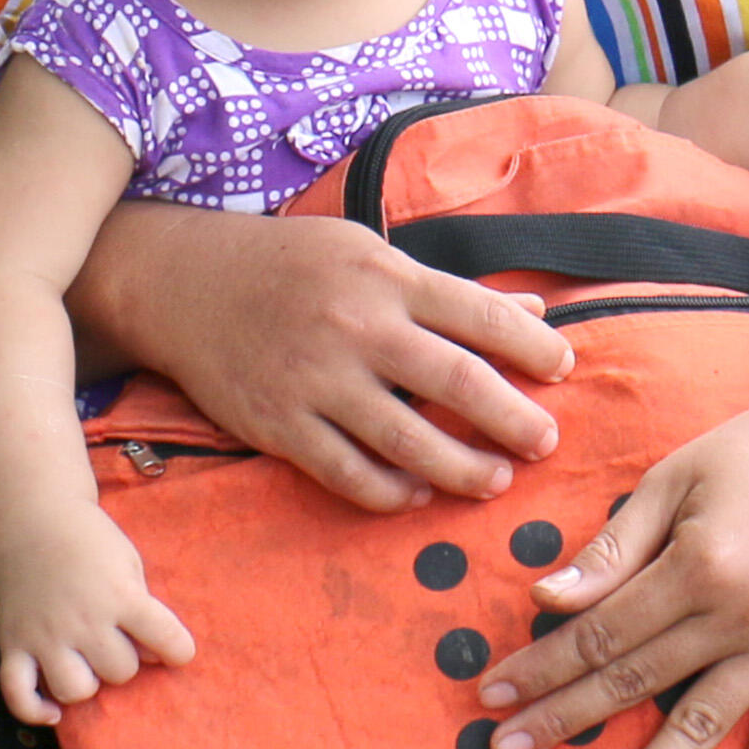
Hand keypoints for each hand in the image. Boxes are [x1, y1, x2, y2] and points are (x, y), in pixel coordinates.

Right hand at [0, 519, 194, 723]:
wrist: (33, 520)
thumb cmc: (89, 541)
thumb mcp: (129, 563)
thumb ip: (143, 607)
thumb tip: (154, 657)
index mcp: (119, 595)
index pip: (166, 640)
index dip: (179, 651)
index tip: (175, 650)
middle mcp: (83, 620)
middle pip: (120, 671)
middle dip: (124, 659)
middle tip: (115, 638)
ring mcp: (45, 635)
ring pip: (76, 690)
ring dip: (87, 681)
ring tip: (86, 663)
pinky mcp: (13, 644)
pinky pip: (18, 694)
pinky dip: (34, 710)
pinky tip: (54, 712)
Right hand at [85, 200, 573, 509]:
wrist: (185, 281)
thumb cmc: (289, 262)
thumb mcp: (367, 251)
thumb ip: (446, 288)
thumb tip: (530, 307)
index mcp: (387, 277)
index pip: (481, 316)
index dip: (533, 347)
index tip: (563, 369)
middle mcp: (358, 328)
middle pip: (457, 383)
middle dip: (513, 419)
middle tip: (546, 442)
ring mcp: (318, 380)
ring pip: (408, 440)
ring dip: (462, 468)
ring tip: (494, 481)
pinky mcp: (280, 424)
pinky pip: (348, 473)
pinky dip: (390, 492)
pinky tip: (417, 496)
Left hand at [474, 371, 748, 748]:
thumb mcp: (674, 478)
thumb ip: (613, 546)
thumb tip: (547, 599)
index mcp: (699, 563)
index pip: (602, 632)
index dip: (543, 665)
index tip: (493, 695)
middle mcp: (742, 613)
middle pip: (637, 682)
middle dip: (565, 720)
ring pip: (703, 727)